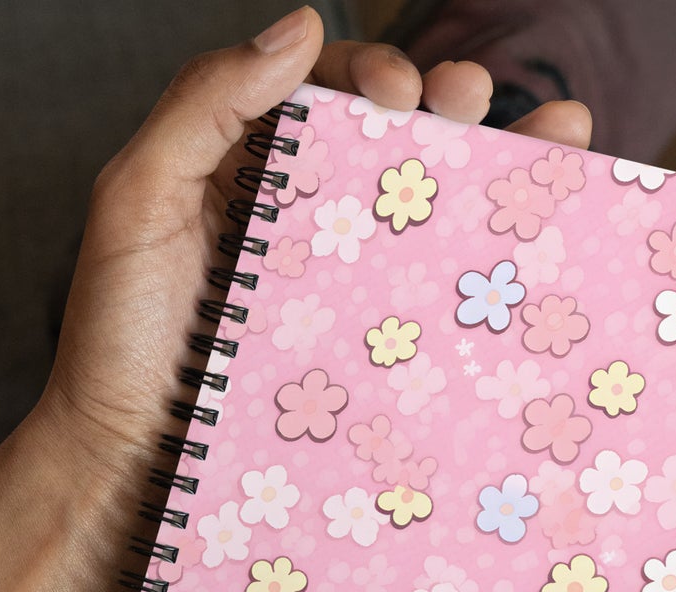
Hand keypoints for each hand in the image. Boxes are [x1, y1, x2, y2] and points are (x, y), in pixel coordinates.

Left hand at [27, 4, 592, 478]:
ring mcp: (339, 291)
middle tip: (471, 108)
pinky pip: (431, 301)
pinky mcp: (363, 354)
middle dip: (452, 109)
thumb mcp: (136, 201)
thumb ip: (203, 104)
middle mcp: (303, 224)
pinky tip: (535, 245)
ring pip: (428, 217)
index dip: (377, 75)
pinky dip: (487, 269)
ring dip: (498, 172)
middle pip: (395, 146)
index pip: (330, 96)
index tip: (400, 94)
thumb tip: (302, 27)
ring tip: (558, 140)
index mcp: (250, 170)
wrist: (125, 463)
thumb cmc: (117, 337)